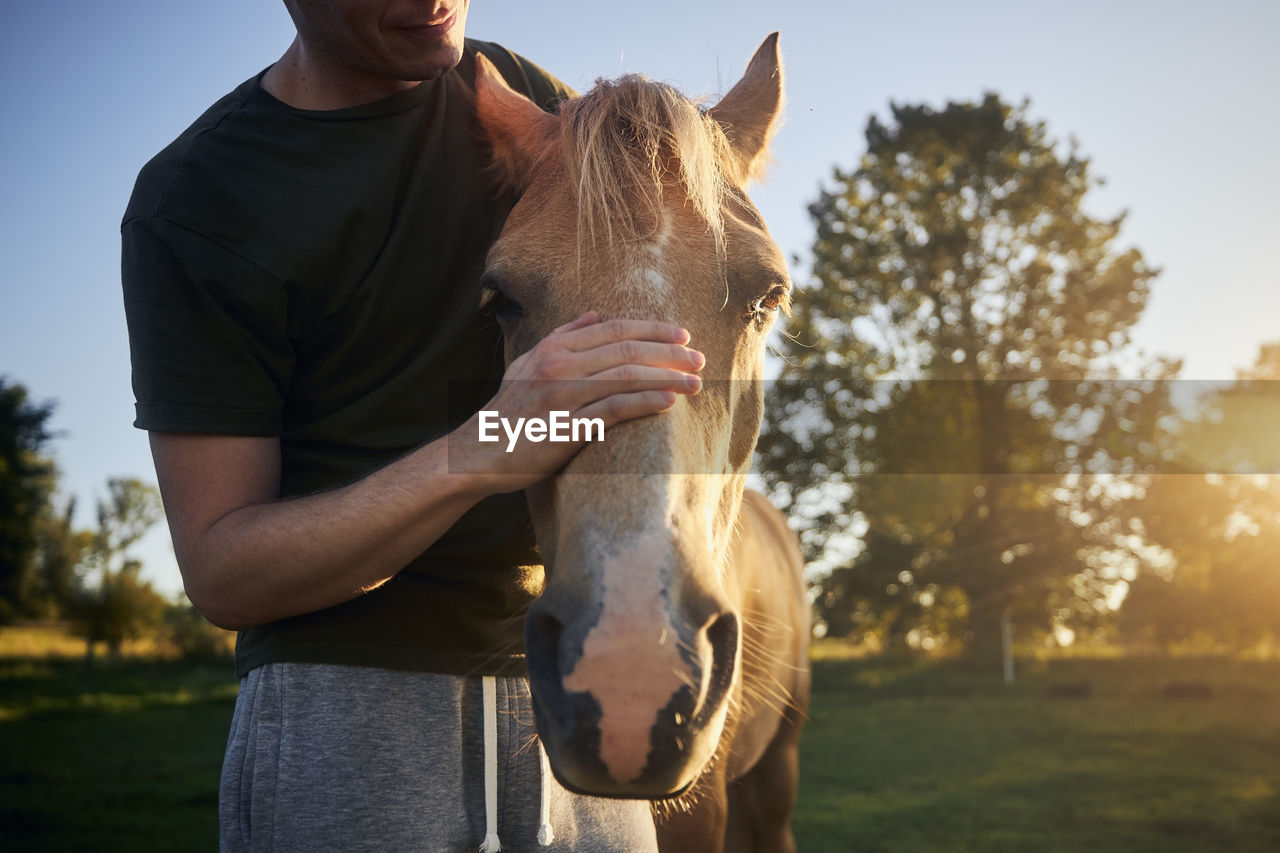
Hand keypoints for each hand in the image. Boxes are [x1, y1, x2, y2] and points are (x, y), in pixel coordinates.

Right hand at [449, 311, 703, 491]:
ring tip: (694, 383)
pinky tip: (668, 402)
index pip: (614, 329)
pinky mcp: (566, 428)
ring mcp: (562, 397)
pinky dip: (644, 403)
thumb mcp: (527, 364)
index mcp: (554, 349)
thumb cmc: (509, 411)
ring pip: (624, 377)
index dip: (652, 330)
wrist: (480, 452)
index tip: (683, 335)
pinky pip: (613, 410)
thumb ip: (561, 337)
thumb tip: (593, 313)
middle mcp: (558, 367)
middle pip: (626, 351)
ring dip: (665, 378)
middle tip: (699, 360)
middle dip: (668, 353)